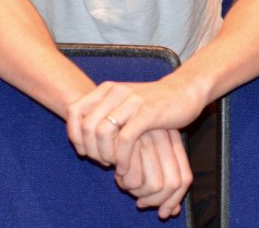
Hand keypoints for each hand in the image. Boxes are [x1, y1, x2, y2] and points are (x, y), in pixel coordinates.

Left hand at [67, 78, 206, 173]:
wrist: (184, 91)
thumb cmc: (152, 103)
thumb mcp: (123, 103)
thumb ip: (103, 114)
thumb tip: (80, 136)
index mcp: (106, 89)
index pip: (74, 111)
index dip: (74, 136)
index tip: (84, 152)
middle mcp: (115, 92)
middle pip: (86, 126)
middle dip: (90, 150)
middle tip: (102, 163)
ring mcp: (131, 101)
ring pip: (102, 132)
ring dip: (104, 155)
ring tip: (114, 165)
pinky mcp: (147, 114)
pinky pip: (124, 140)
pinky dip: (121, 158)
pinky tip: (125, 168)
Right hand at [114, 128, 191, 218]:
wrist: (106, 98)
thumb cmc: (127, 129)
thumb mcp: (148, 149)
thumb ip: (164, 178)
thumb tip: (173, 212)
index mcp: (173, 139)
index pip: (184, 179)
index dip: (174, 200)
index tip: (163, 212)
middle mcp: (165, 138)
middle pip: (172, 185)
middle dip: (155, 202)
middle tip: (140, 201)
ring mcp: (149, 137)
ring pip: (155, 185)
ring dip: (139, 192)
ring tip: (126, 183)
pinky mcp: (130, 139)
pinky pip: (134, 177)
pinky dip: (126, 182)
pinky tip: (117, 174)